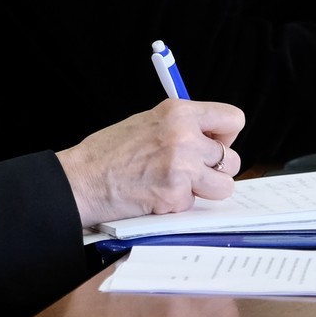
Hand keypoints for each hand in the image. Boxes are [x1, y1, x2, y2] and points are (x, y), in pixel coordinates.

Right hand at [57, 99, 244, 227]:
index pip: (233, 119)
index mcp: (178, 112)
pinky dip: (178, 204)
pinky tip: (156, 195)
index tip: (215, 144)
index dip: (226, 136)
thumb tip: (212, 140)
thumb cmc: (108, 152)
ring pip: (224, 186)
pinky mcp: (175, 195)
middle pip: (232, 159)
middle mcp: (185, 136)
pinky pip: (194, 204)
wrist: (82, 179)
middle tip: (191, 171)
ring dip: (204, 190)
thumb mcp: (148, 122)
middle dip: (215, 169)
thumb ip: (182, 127)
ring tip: (176, 185)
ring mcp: (182, 167)